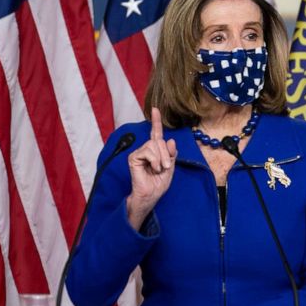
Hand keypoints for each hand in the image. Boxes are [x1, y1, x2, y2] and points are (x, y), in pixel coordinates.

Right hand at [126, 107, 177, 228]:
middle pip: (159, 140)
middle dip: (166, 154)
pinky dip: (154, 161)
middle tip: (166, 168)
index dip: (156, 122)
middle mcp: (146, 150)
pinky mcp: (134, 157)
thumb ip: (171, 154)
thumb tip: (170, 140)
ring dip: (161, 158)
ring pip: (154, 145)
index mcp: (155, 151)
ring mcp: (139, 153)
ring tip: (158, 170)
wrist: (150, 196)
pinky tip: (152, 169)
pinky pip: (148, 151)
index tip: (155, 109)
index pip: (156, 134)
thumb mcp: (170, 167)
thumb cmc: (158, 184)